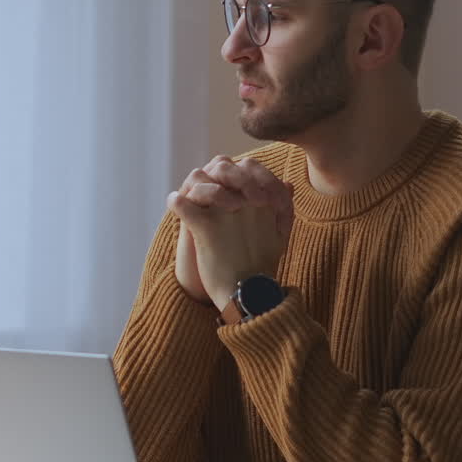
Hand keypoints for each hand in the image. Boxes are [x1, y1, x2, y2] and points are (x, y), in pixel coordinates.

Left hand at [169, 157, 292, 310]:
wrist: (249, 295)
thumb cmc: (263, 267)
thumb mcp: (280, 234)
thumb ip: (283, 206)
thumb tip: (287, 183)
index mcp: (264, 201)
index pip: (249, 166)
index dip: (237, 170)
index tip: (229, 183)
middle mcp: (246, 201)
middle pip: (224, 166)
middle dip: (215, 172)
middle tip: (210, 184)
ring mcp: (224, 213)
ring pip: (200, 179)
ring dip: (194, 185)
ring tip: (190, 195)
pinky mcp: (205, 228)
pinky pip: (182, 204)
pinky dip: (175, 201)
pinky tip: (174, 203)